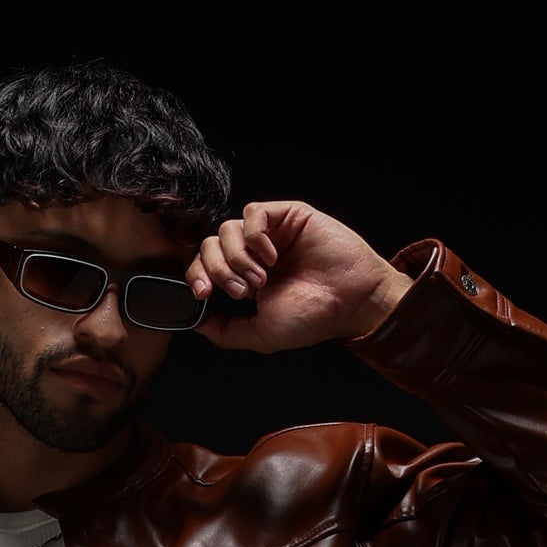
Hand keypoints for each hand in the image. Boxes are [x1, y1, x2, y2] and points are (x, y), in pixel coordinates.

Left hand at [189, 201, 411, 353]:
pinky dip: (256, 237)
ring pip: (227, 230)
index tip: (203, 295)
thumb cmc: (314, 317)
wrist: (351, 300)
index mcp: (246, 279)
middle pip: (210, 246)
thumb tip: (196, 324)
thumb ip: (226, 331)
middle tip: (242, 291)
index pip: (206, 267)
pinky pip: (252, 213)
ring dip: (237, 258)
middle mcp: (255, 254)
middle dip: (218, 270)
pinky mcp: (285, 215)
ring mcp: (270, 233)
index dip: (197, 277)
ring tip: (261, 279)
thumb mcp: (262, 333)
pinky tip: (272, 257)